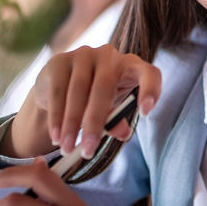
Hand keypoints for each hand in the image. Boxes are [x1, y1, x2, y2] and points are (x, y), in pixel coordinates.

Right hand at [7, 44, 159, 159]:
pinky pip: (58, 91)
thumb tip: (123, 133)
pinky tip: (56, 136)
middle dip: (95, 123)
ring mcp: (84, 54)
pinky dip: (57, 117)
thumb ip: (117, 121)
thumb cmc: (94, 98)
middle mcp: (109, 55)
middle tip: (88, 151)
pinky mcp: (60, 60)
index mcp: (131, 66)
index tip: (145, 113)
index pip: (149, 73)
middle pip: (105, 87)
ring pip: (78, 90)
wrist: (58, 85)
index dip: (150, 90)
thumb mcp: (110, 111)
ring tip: (67, 148)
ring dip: (72, 124)